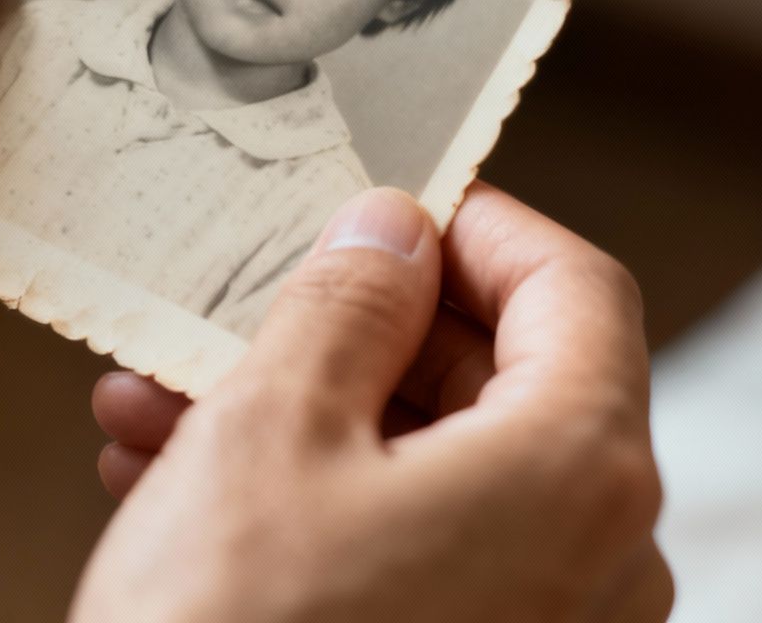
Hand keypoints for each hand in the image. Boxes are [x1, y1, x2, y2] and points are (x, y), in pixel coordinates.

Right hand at [74, 184, 670, 622]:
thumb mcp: (273, 427)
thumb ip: (348, 301)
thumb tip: (392, 231)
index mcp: (580, 470)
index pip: (574, 286)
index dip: (476, 224)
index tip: (386, 202)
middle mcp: (601, 560)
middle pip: (498, 380)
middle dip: (349, 333)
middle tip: (239, 301)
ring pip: (432, 473)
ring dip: (300, 418)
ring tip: (160, 399)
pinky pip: (416, 557)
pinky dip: (314, 507)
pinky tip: (176, 483)